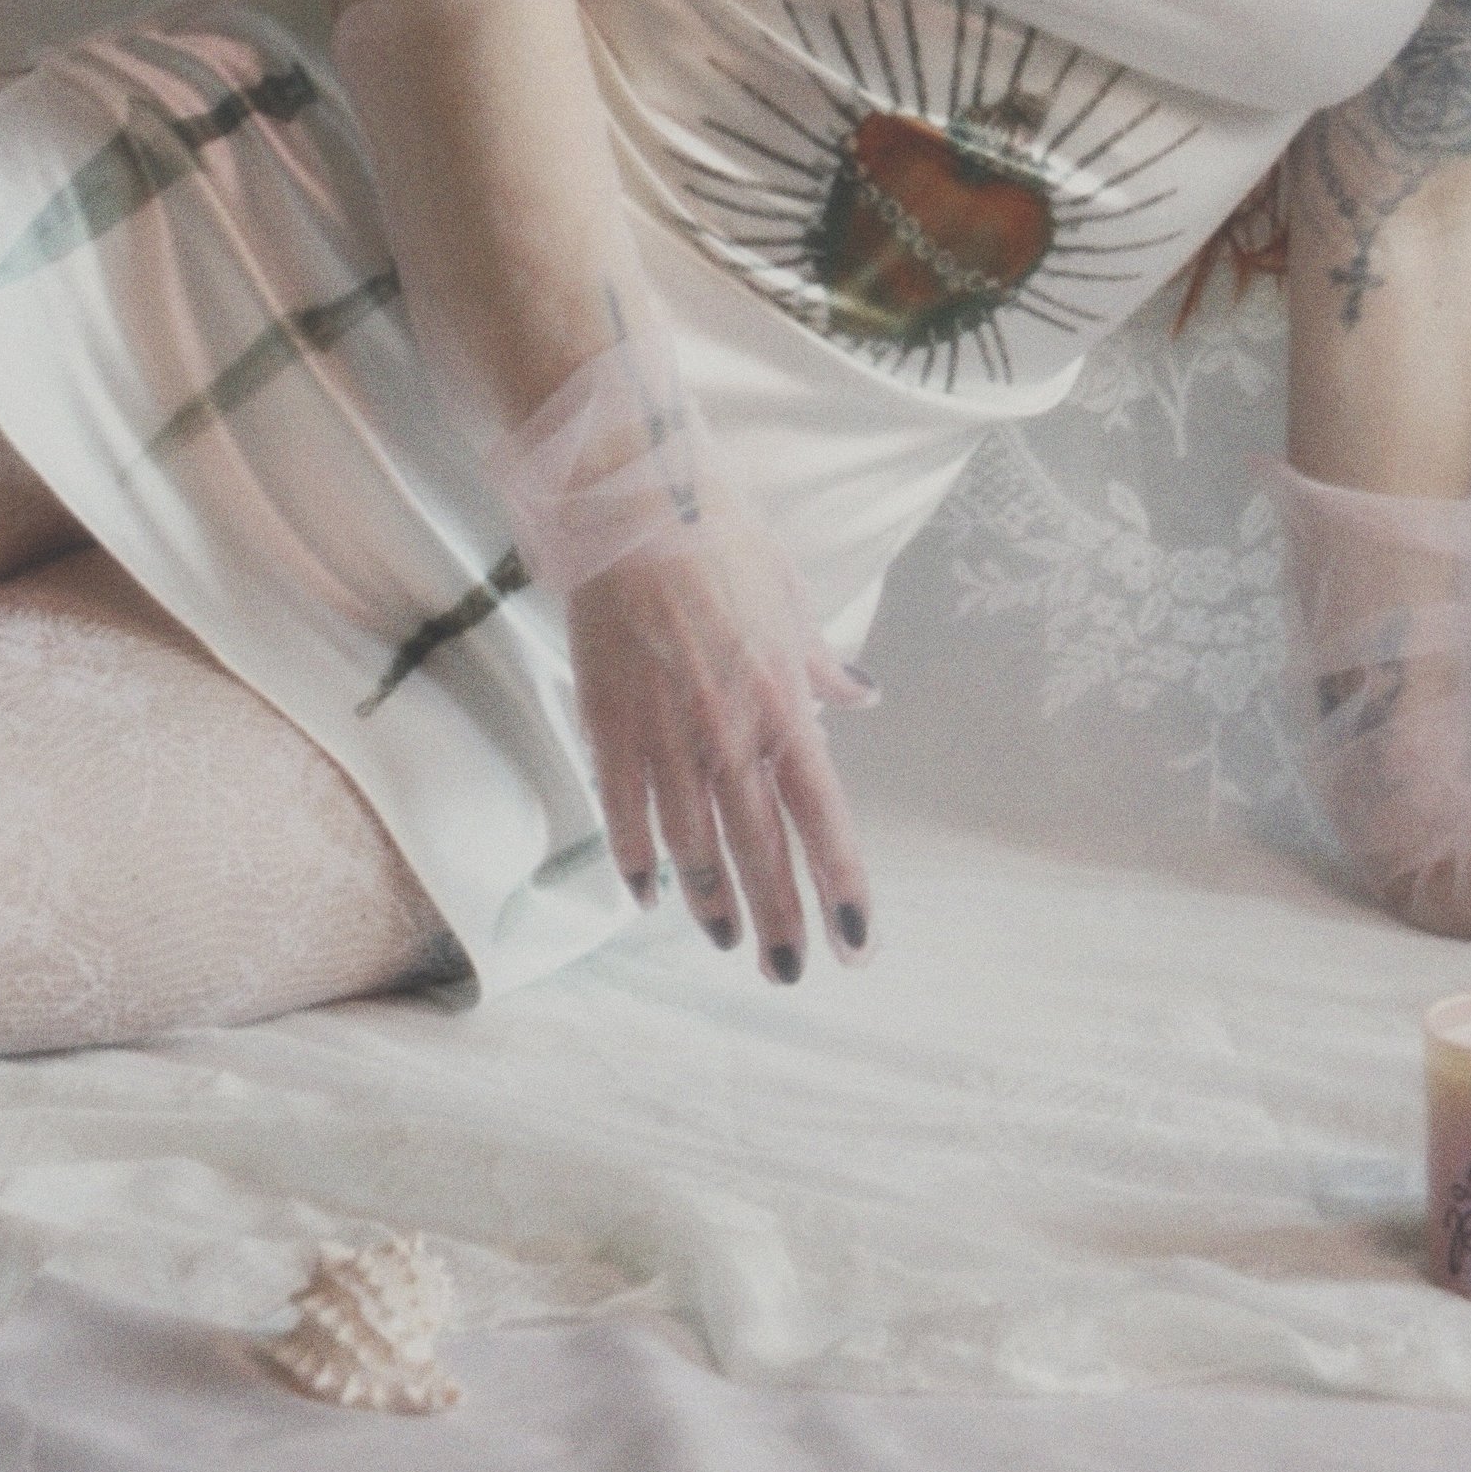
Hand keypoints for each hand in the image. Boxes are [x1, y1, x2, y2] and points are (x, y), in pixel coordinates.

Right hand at [566, 477, 873, 979]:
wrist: (632, 499)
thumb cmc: (719, 537)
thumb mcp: (791, 596)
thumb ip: (821, 663)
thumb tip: (862, 696)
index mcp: (783, 701)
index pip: (823, 816)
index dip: (841, 886)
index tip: (857, 942)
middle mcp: (727, 730)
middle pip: (759, 849)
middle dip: (779, 919)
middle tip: (790, 972)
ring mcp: (663, 731)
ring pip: (690, 843)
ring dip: (711, 900)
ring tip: (726, 943)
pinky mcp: (608, 720)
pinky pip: (622, 807)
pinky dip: (636, 856)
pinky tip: (646, 895)